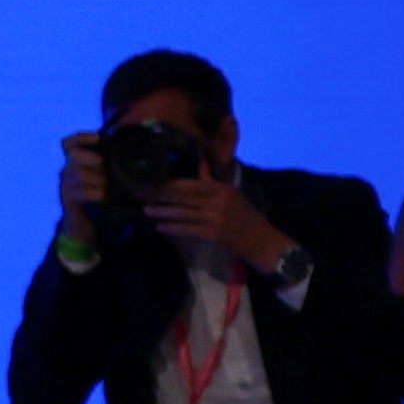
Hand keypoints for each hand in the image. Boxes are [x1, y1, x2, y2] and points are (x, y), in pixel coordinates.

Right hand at [58, 132, 116, 241]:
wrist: (86, 225)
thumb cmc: (100, 199)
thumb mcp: (105, 179)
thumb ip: (108, 167)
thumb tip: (132, 156)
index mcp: (75, 163)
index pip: (68, 143)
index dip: (81, 137)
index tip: (98, 138)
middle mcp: (66, 170)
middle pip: (74, 154)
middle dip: (92, 159)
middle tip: (105, 168)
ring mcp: (64, 184)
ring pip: (79, 173)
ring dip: (98, 180)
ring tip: (108, 188)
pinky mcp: (66, 198)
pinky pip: (82, 191)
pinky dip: (95, 193)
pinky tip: (103, 197)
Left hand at [144, 175, 291, 268]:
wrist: (262, 241)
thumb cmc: (246, 216)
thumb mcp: (232, 194)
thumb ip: (212, 180)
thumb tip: (199, 161)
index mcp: (221, 188)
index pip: (190, 183)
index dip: (169, 183)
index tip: (152, 181)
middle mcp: (217, 200)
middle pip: (182, 196)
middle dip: (160, 195)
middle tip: (141, 193)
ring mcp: (214, 217)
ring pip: (181, 212)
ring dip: (162, 212)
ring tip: (146, 210)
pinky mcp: (212, 234)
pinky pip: (187, 229)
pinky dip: (172, 228)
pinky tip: (160, 227)